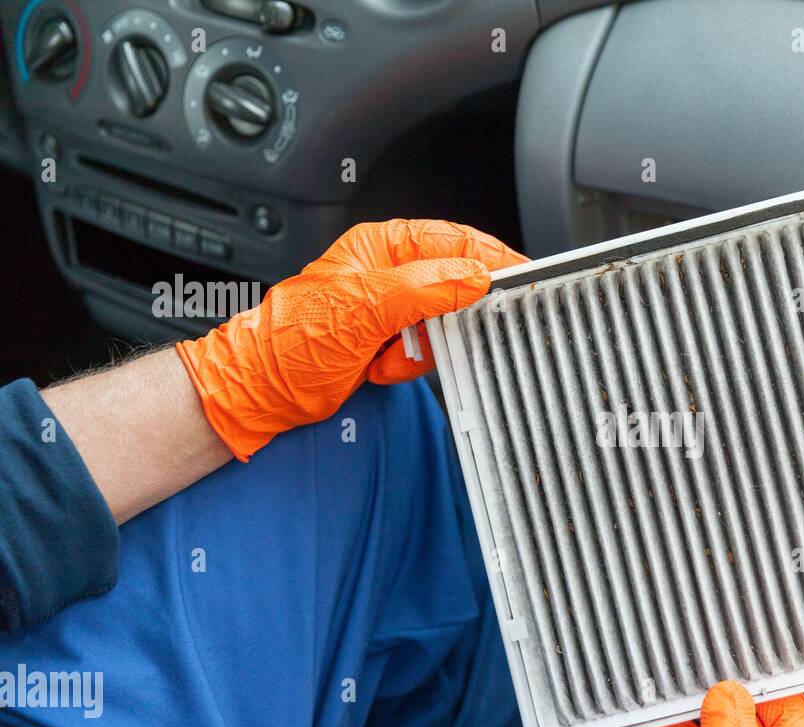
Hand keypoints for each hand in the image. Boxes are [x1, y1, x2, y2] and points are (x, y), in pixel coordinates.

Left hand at [176, 219, 526, 460]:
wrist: (265, 391)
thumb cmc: (291, 343)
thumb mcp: (362, 309)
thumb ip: (423, 289)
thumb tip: (473, 279)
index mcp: (383, 246)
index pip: (455, 241)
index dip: (490, 259)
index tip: (521, 277)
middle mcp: (392, 272)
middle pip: (456, 286)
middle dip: (443, 319)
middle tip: (425, 335)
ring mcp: (394, 309)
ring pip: (445, 324)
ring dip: (420, 349)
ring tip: (385, 355)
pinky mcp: (394, 341)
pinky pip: (430, 351)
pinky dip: (409, 366)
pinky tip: (379, 367)